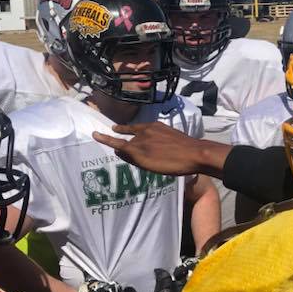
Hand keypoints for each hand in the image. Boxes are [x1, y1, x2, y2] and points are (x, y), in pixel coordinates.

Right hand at [92, 122, 229, 178]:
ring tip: (126, 130)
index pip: (119, 139)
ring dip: (132, 131)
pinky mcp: (170, 131)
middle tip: (113, 130)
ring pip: (141, 130)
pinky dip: (145, 132)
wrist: (198, 154)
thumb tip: (117, 147)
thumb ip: (131, 154)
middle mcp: (149, 130)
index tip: (95, 133)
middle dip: (121, 132)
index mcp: (142, 137)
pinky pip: (152, 130)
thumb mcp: (148, 161)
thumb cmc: (172, 161)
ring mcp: (160, 129)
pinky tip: (149, 135)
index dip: (106, 138)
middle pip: (131, 133)